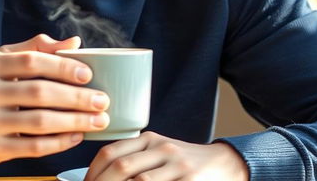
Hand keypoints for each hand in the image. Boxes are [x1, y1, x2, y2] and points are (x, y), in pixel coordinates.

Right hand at [0, 34, 109, 165]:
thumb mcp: (4, 58)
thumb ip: (38, 48)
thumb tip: (75, 43)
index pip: (32, 62)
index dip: (62, 67)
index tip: (88, 73)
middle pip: (39, 93)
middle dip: (77, 98)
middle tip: (102, 100)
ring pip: (39, 123)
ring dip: (74, 122)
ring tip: (98, 120)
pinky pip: (32, 147)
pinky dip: (59, 143)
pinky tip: (77, 136)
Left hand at [86, 132, 248, 180]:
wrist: (224, 164)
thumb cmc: (183, 164)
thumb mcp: (158, 154)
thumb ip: (135, 161)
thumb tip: (98, 178)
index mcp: (148, 139)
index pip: (110, 152)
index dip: (92, 173)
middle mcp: (160, 147)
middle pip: (121, 167)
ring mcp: (176, 164)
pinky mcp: (189, 180)